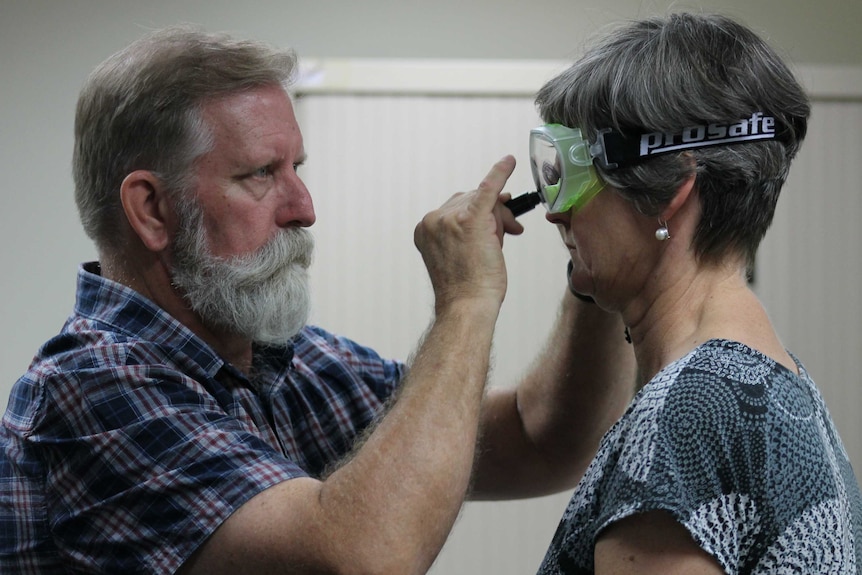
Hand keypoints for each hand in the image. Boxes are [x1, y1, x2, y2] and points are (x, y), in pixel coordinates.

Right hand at [414, 155, 521, 311]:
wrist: (468, 305)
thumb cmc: (467, 286)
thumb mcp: (458, 251)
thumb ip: (468, 225)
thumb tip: (497, 201)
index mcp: (425, 227)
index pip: (456, 206)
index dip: (479, 211)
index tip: (492, 219)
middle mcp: (433, 220)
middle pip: (470, 199)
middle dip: (492, 214)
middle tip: (508, 233)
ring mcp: (449, 219)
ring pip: (482, 200)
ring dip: (498, 217)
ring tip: (502, 240)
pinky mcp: (471, 220)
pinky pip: (488, 189)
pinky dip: (499, 174)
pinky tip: (509, 162)